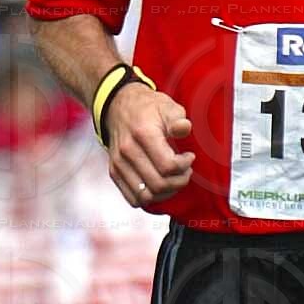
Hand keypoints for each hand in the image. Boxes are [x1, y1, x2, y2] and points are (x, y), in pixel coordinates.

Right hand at [105, 85, 195, 206]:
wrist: (119, 105)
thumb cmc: (147, 108)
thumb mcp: (167, 106)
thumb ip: (177, 118)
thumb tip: (184, 129)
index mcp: (143, 134)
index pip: (167, 166)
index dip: (184, 166)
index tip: (189, 157)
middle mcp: (127, 151)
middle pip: (158, 184)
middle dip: (179, 181)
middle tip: (185, 171)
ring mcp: (118, 164)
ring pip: (145, 196)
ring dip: (165, 193)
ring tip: (173, 179)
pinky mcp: (114, 172)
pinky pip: (133, 199)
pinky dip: (150, 198)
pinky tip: (160, 186)